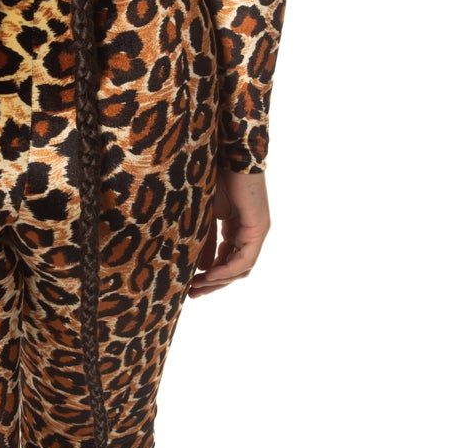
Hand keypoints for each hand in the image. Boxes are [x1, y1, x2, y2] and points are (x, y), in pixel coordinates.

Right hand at [187, 168, 271, 298]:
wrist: (227, 154)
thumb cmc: (213, 176)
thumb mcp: (204, 216)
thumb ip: (204, 241)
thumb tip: (200, 267)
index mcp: (237, 228)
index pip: (226, 260)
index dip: (209, 275)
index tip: (189, 284)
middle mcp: (249, 232)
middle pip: (234, 268)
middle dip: (212, 283)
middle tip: (192, 294)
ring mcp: (256, 230)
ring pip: (241, 267)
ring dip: (219, 280)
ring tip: (197, 287)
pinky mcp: (259, 227)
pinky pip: (245, 259)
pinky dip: (227, 270)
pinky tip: (209, 275)